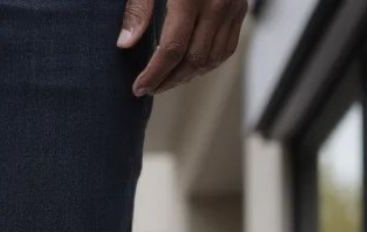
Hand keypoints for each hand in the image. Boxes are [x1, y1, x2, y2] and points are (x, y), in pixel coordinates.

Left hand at [119, 0, 246, 97]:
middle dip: (169, 81)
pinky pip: (227, 48)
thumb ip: (137, 8)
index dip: (154, 74)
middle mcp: (217, 3)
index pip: (172, 49)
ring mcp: (233, 6)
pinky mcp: (241, 7)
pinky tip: (188, 67)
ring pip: (212, 59)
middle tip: (150, 88)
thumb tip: (125, 44)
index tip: (138, 88)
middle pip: (194, 60)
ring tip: (166, 80)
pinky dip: (207, 64)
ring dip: (188, 76)